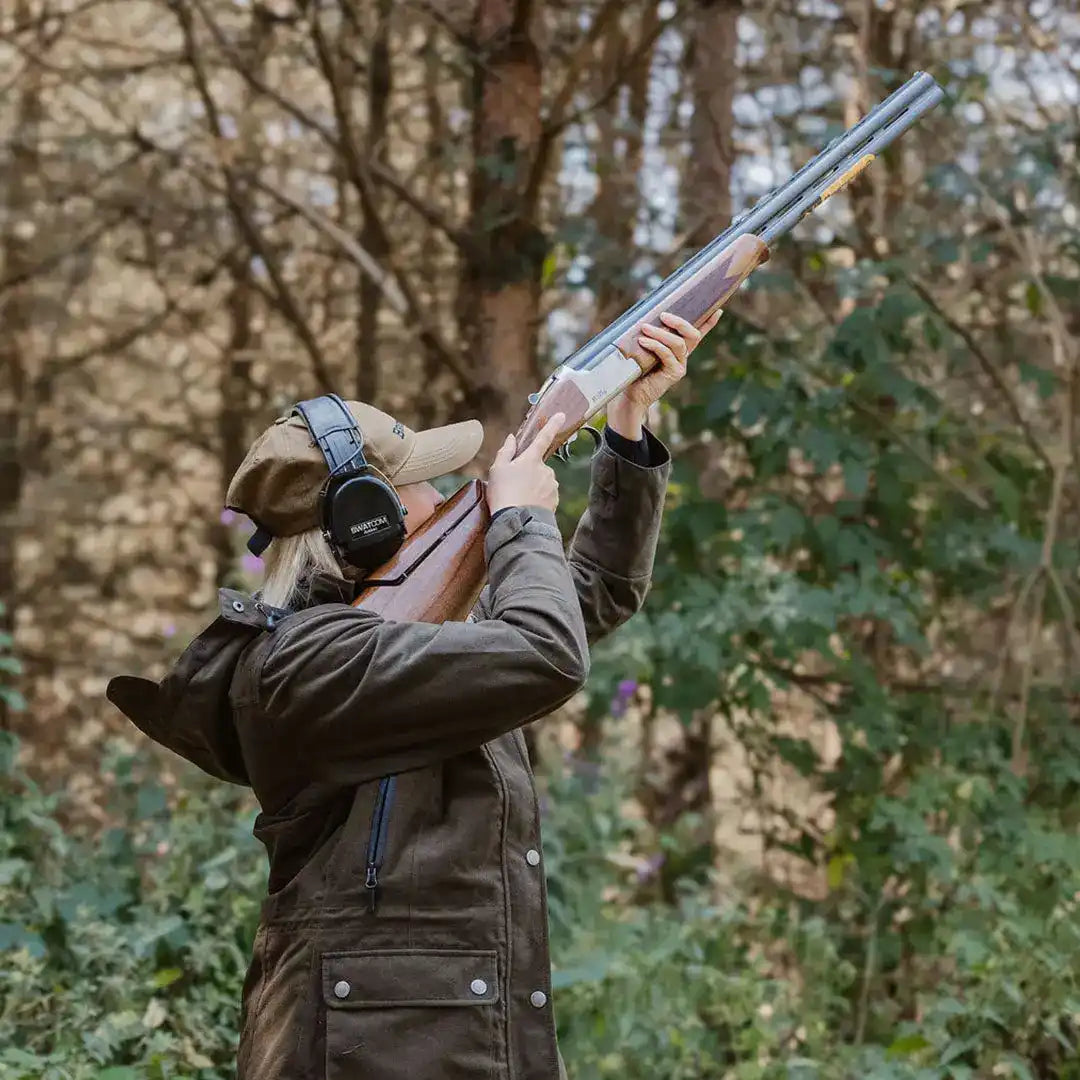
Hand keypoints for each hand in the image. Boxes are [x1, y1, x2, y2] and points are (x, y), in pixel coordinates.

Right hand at [486, 412, 565, 515]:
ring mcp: (552, 485)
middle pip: (538, 466)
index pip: (543, 438)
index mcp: (531, 459)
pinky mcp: (555, 500)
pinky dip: (539, 498)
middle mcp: (545, 469)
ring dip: (535, 486)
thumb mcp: (497, 470)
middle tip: (514, 485)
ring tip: (520, 498)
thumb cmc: (503, 494)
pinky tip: (528, 505)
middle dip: (530, 473)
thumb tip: (512, 438)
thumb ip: (506, 451)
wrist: (516, 522)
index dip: (552, 425)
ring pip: (543, 481)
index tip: (561, 415)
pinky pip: (547, 495)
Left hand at [606, 309, 721, 439]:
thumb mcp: (643, 348)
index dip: (709, 323)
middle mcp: (683, 356)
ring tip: (644, 328)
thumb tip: (643, 316)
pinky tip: (643, 341)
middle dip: (679, 322)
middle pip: (692, 334)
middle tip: (663, 315)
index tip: (718, 311)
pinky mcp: (674, 374)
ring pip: (678, 343)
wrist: (632, 394)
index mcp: (678, 349)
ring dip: (661, 333)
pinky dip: (655, 345)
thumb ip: (649, 336)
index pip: (696, 334)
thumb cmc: (635, 369)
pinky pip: (666, 354)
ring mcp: (680, 365)